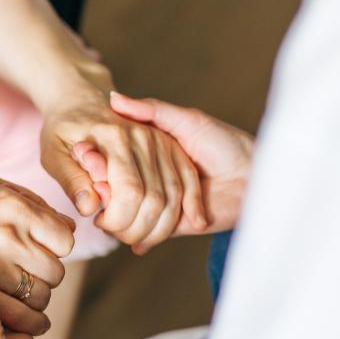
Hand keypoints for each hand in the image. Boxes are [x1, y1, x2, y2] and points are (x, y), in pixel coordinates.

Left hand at [39, 84, 201, 250]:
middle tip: (116, 232)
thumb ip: (71, 180)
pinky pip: (188, 183)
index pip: (129, 192)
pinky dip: (186, 210)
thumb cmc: (63, 131)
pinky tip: (179, 227)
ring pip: (175, 196)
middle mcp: (145, 137)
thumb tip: (89, 208)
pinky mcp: (173, 146)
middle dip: (137, 228)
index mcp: (114, 138)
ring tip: (134, 233)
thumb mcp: (53, 154)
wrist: (82, 100)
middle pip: (156, 200)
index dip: (118, 220)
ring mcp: (163, 141)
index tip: (99, 223)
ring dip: (158, 226)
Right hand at [76, 93, 253, 250]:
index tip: (83, 152)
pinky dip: (137, 238)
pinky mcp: (173, 225)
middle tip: (92, 184)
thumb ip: (151, 111)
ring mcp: (161, 203)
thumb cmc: (225, 143)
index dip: (97, 158)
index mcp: (150, 153)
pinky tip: (126, 238)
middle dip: (101, 187)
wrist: (256, 177)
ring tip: (104, 214)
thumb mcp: (186, 121)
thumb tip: (114, 99)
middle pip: (116, 187)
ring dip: (116, 215)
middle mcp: (152, 178)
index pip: (114, 159)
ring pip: (128, 213)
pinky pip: (149, 235)